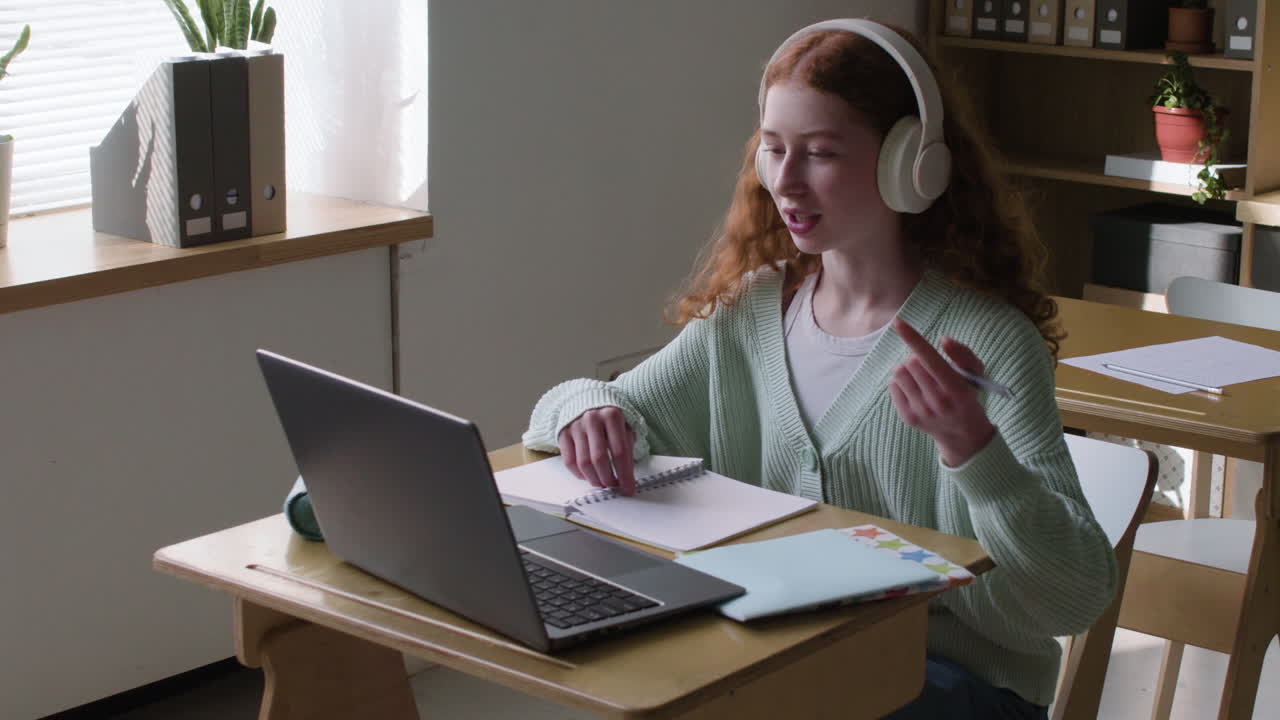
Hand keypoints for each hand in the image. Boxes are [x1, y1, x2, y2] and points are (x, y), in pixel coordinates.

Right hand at [557, 407, 636, 494]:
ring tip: (602, 483)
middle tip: (614, 487)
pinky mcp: (563, 433)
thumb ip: (627, 447)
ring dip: (594, 479)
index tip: (628, 488)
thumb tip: (627, 476)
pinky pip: (569, 461)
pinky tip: (588, 475)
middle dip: (608, 479)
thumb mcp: (625, 426)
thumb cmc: (609, 418)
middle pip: (600, 459)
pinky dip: (579, 474)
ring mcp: (575, 426)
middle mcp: (592, 419)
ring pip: (583, 463)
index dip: (625, 474)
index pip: (620, 451)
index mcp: (612, 416)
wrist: (586, 399)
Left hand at [889, 318, 995, 466]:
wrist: (963, 434)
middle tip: (929, 368)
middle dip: (918, 358)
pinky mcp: (908, 418)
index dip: (913, 338)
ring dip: (908, 369)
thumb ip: (963, 354)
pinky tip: (915, 389)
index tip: (898, 323)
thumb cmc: (968, 395)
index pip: (930, 359)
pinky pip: (893, 386)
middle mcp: (937, 401)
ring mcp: (921, 411)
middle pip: (911, 362)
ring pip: (899, 372)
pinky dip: (902, 382)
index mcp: (956, 388)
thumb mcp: (976, 374)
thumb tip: (943, 340)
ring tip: (921, 378)